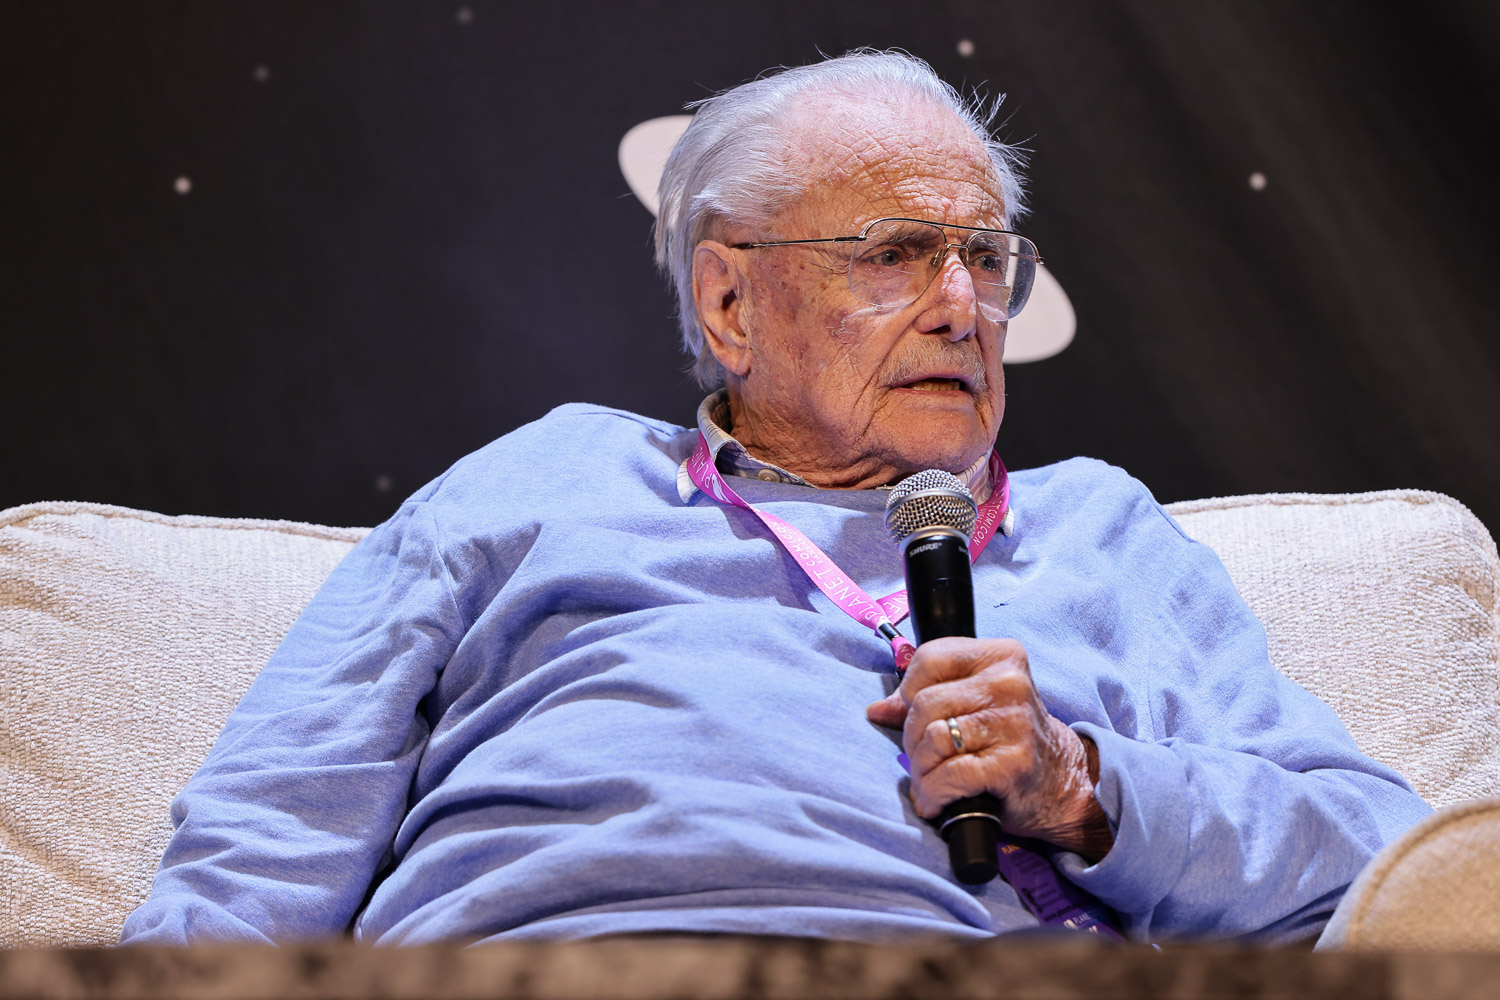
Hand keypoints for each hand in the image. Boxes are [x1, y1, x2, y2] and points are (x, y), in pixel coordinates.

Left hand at [865, 637, 1113, 860]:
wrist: (1061, 782)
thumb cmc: (1009, 738)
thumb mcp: (975, 703)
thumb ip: (927, 697)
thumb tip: (876, 710)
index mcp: (1000, 656)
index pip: (928, 658)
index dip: (909, 691)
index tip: (917, 716)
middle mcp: (1010, 683)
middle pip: (924, 703)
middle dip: (912, 738)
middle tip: (922, 758)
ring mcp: (1015, 723)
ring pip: (933, 738)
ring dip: (921, 770)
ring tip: (930, 781)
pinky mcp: (1013, 763)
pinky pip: (950, 774)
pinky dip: (933, 793)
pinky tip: (937, 800)